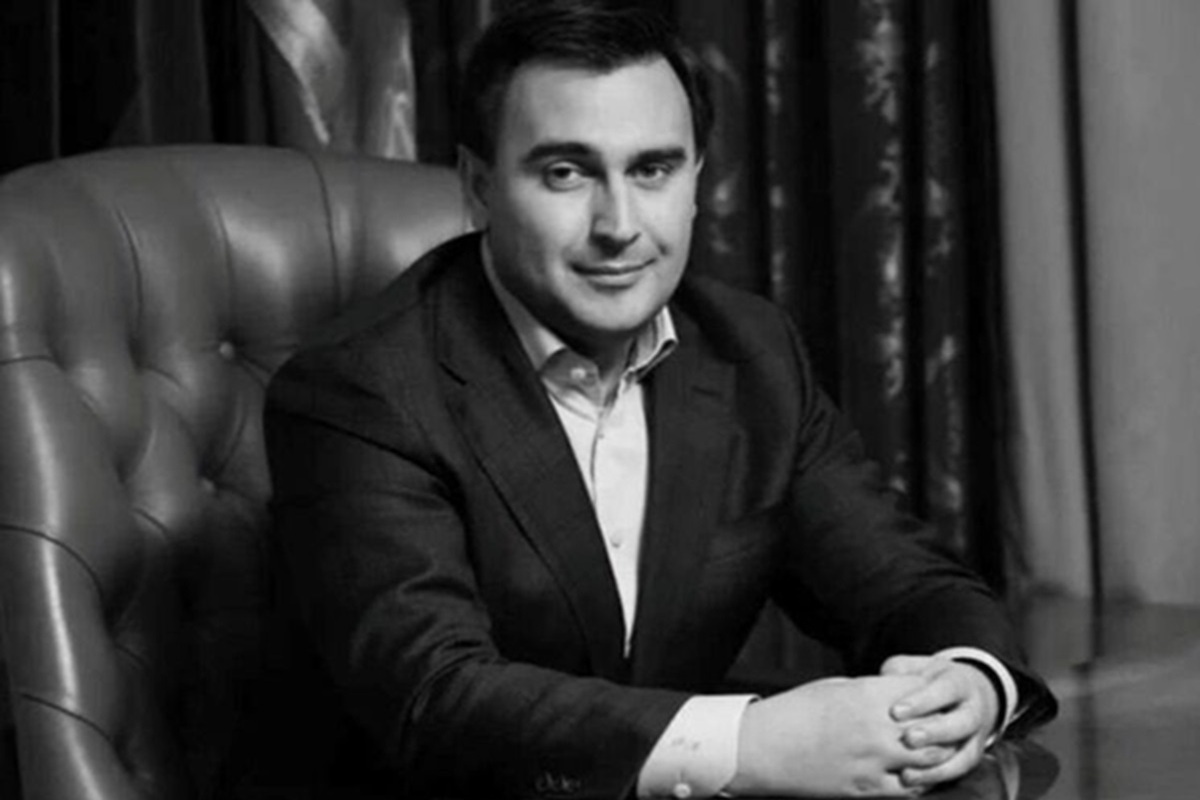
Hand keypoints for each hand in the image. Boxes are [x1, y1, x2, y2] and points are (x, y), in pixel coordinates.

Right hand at [727, 675, 954, 797]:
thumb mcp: (835, 688)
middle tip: (942, 724)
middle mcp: (877, 728)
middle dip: (941, 725)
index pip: (922, 692)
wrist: (764, 748)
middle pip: (934, 727)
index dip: (931, 692)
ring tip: (932, 751)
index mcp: (867, 696)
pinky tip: (913, 774)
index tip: (931, 695)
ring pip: (928, 762)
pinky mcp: (865, 789)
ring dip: (935, 756)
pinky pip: (908, 789)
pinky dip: (917, 782)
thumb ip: (871, 692)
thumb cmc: (795, 712)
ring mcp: (873, 761)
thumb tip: (896, 697)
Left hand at [882, 655, 1000, 788]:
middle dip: (934, 733)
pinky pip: (958, 772)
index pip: (944, 690)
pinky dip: (937, 779)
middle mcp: (973, 711)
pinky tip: (913, 783)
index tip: (896, 712)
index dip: (922, 701)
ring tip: (907, 774)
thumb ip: (901, 671)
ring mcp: (975, 737)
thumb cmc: (933, 680)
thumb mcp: (919, 668)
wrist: (970, 693)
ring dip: (936, 767)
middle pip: (960, 723)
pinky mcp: (971, 757)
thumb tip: (881, 679)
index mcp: (959, 683)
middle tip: (908, 739)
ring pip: (964, 755)